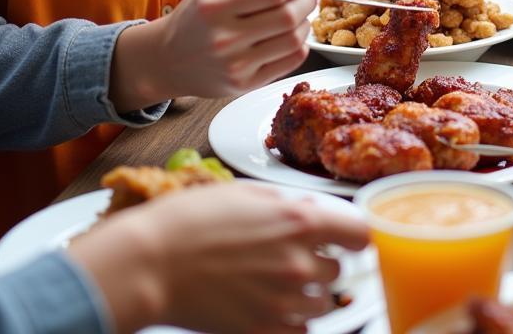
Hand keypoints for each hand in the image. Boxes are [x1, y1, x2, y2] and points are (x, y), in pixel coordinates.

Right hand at [70, 183, 369, 333]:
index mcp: (301, 222)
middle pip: (339, 269)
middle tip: (294, 254)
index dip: (354, 234)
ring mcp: (283, 300)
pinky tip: (271, 305)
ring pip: (323, 303)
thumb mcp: (248, 192)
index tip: (347, 236)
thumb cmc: (191, 220)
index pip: (360, 233)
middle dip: (322, 261)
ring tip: (278, 280)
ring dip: (309, 292)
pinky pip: (299, 330)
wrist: (153, 261)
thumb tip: (308, 213)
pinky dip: (292, 321)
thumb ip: (287, 205)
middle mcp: (300, 262)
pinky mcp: (263, 329)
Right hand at [128, 0, 315, 102]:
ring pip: (293, 40)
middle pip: (288, 16)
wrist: (166, 60)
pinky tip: (290, 35)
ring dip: (305, 23)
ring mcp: (235, 65)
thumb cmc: (195, 15)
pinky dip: (300, 45)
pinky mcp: (244, 85)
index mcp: (214, 6)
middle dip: (306, 1)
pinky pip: (290, 62)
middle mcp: (224, 37)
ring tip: (298, 14)